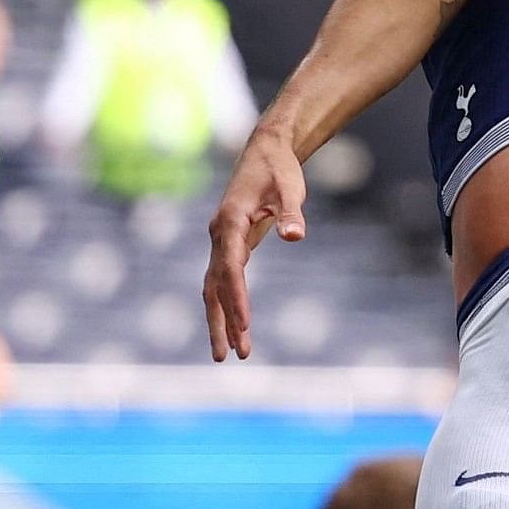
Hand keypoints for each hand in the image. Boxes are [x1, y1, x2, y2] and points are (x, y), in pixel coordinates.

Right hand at [204, 124, 310, 361]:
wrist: (264, 153)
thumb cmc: (279, 170)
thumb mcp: (290, 187)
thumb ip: (291, 212)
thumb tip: (295, 236)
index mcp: (230, 222)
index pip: (231, 268)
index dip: (237, 298)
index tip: (246, 325)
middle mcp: (219, 235)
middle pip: (215, 286)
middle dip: (222, 321)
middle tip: (231, 355)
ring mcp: (221, 242)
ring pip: (214, 288)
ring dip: (220, 320)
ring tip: (229, 354)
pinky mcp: (229, 246)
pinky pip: (222, 281)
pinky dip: (225, 305)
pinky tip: (233, 327)